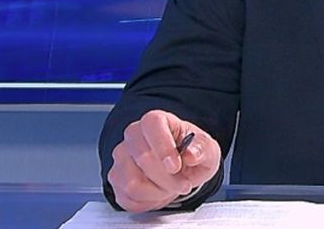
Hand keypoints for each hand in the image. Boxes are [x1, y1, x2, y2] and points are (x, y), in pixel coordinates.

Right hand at [107, 110, 221, 212]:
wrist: (180, 168)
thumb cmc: (190, 152)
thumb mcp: (207, 150)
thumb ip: (203, 149)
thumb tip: (192, 154)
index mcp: (156, 121)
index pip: (152, 125)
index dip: (163, 147)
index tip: (176, 166)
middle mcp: (134, 135)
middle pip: (143, 158)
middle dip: (168, 179)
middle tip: (183, 183)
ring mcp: (121, 157)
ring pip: (133, 182)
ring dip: (158, 192)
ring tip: (170, 187)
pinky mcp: (116, 178)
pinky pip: (127, 198)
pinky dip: (147, 202)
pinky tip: (158, 193)